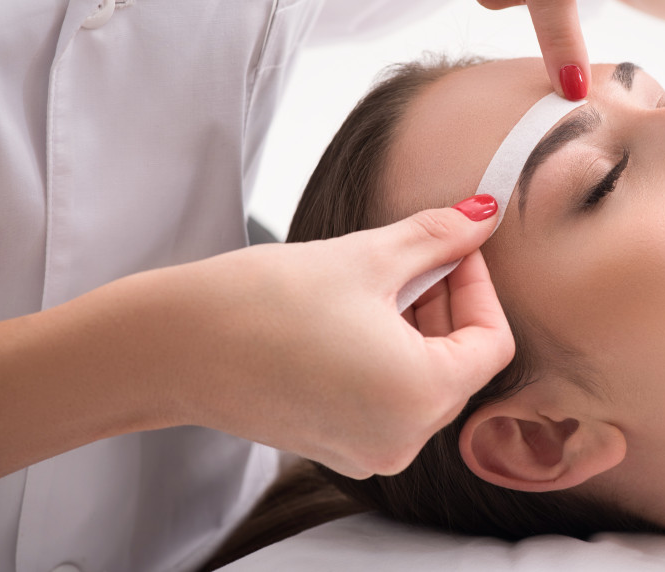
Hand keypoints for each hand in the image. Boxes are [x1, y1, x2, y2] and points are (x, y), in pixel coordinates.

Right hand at [170, 196, 513, 477]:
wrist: (172, 346)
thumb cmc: (261, 302)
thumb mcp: (367, 256)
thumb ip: (439, 237)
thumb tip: (486, 213)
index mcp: (419, 397)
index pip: (492, 342)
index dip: (478, 285)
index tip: (450, 249)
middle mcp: (402, 439)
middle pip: (460, 363)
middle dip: (446, 303)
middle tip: (414, 256)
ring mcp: (369, 451)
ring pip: (426, 380)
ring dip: (418, 326)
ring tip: (377, 281)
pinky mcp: (339, 445)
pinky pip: (390, 399)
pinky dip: (389, 355)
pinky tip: (354, 316)